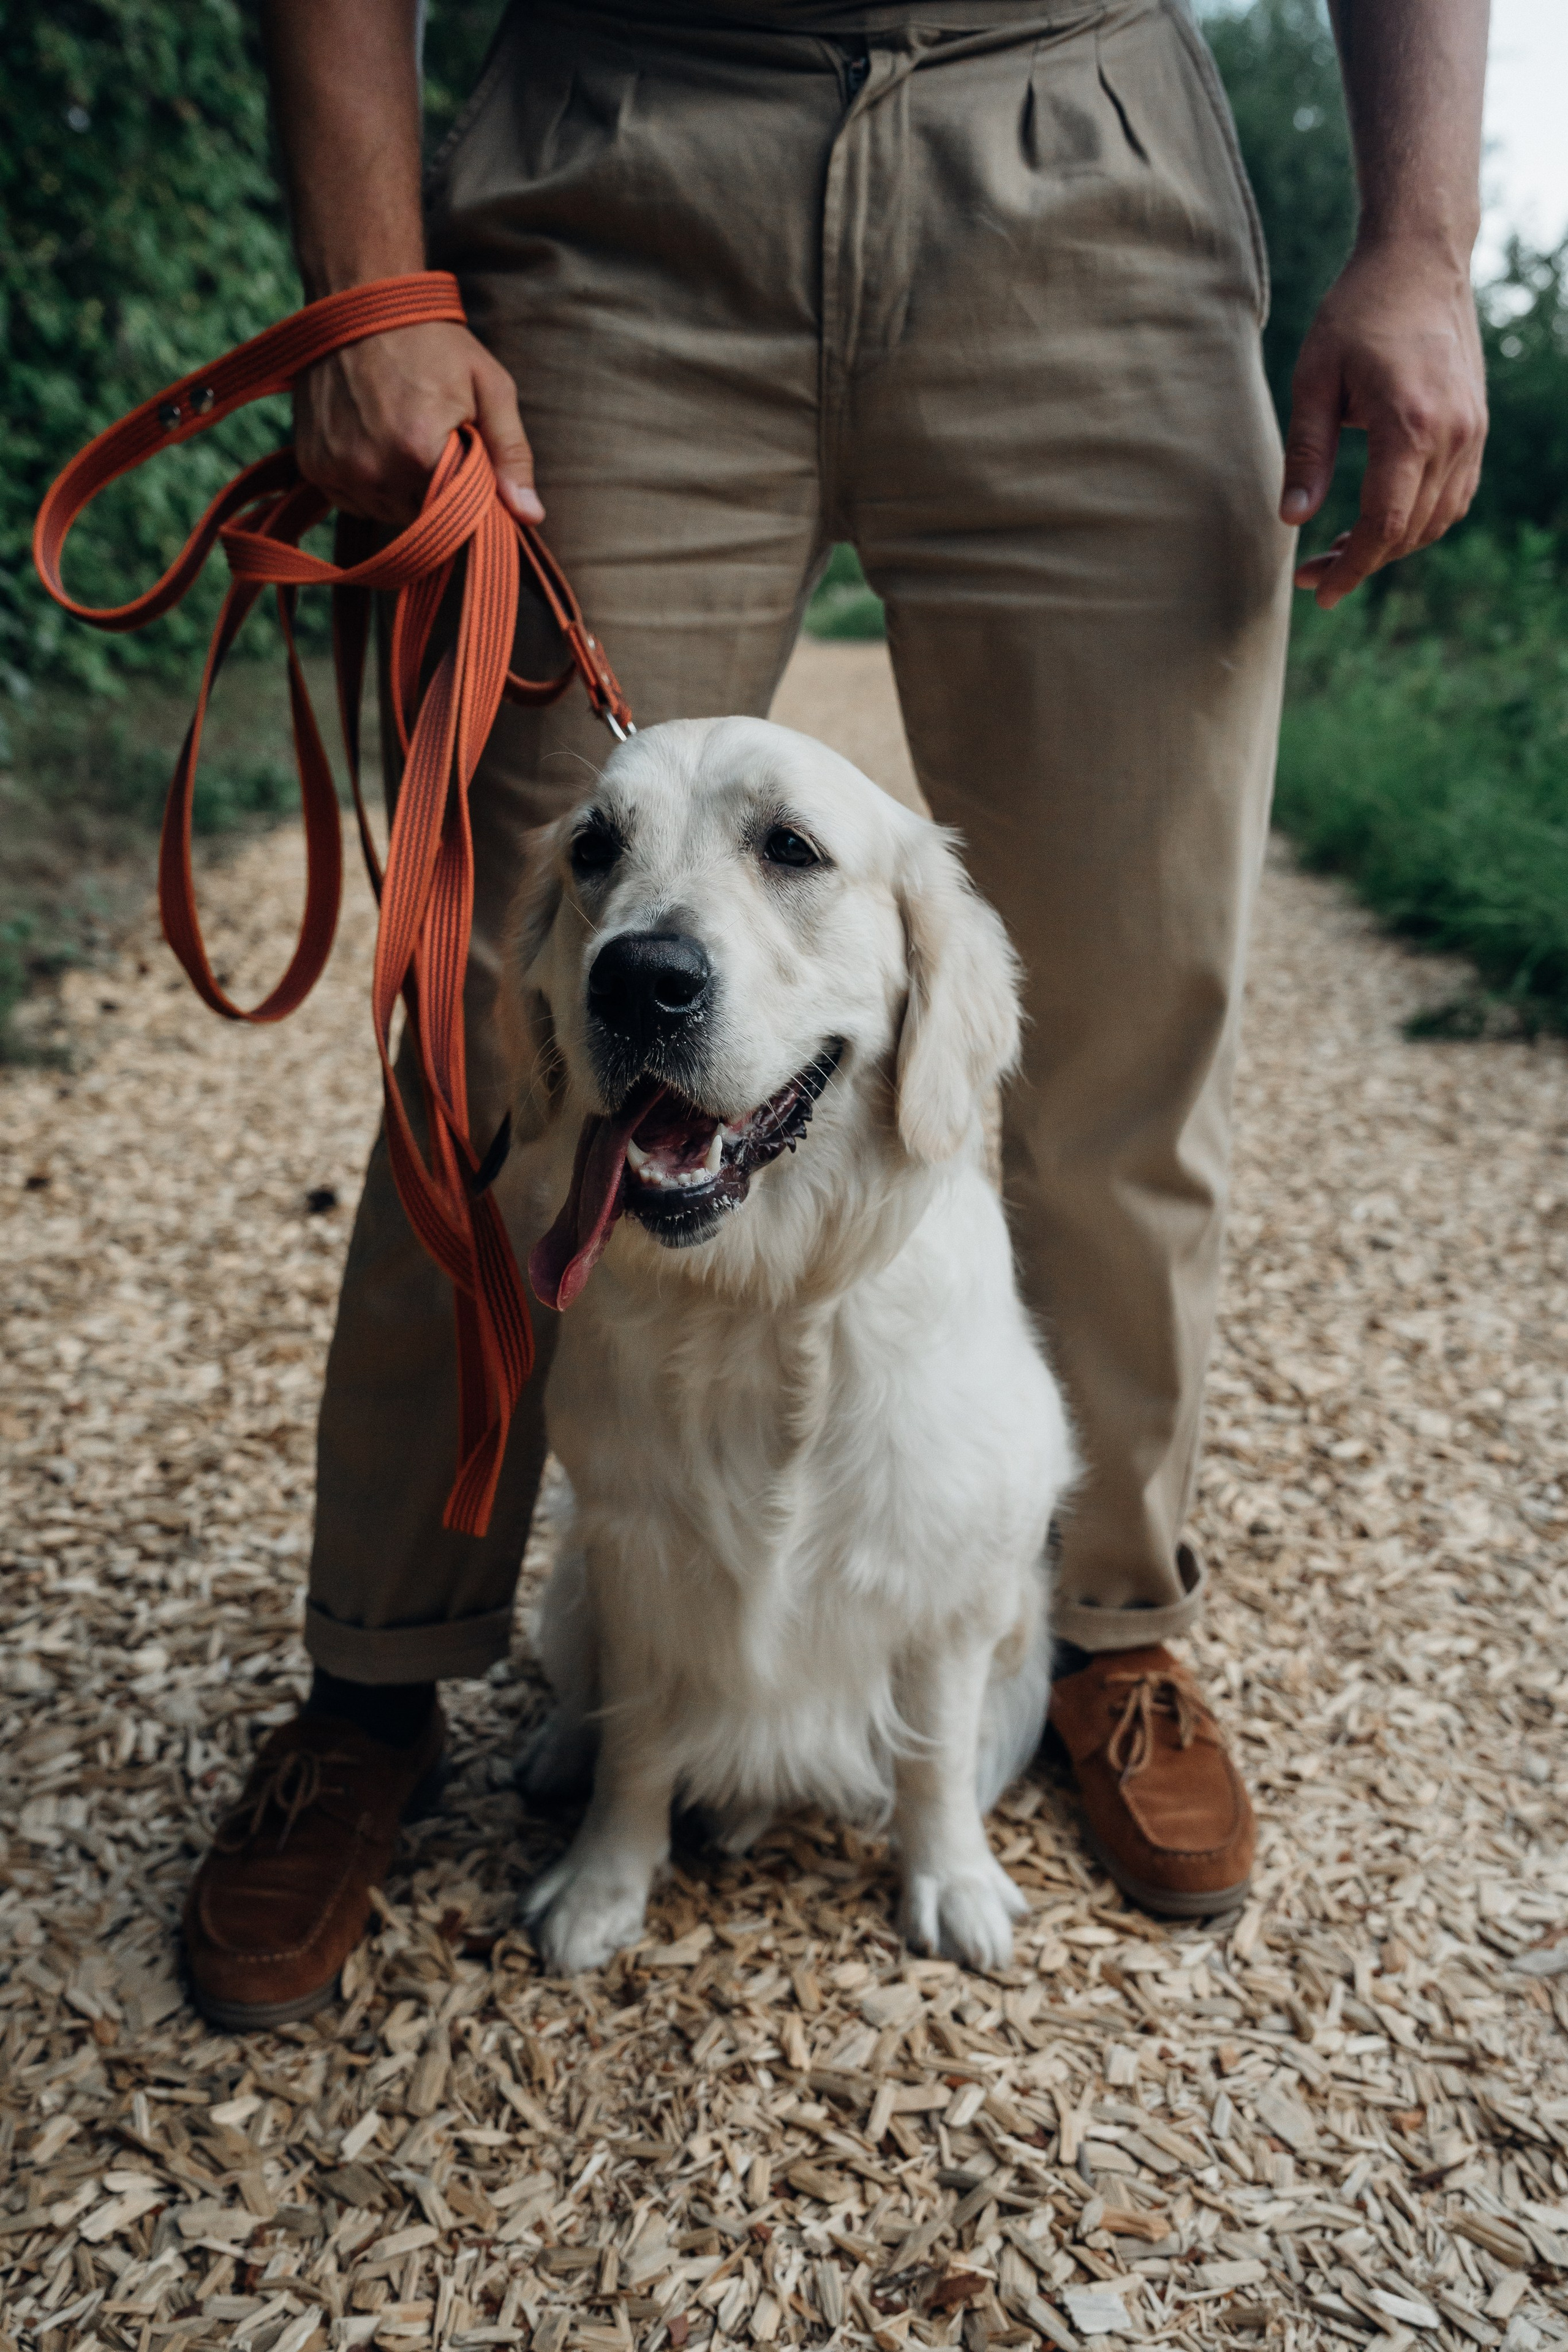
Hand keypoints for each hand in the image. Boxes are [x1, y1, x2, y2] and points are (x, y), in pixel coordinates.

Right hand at [292, 319, 543, 528]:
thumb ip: (511, 455)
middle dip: (432, 493)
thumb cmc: (433, 342)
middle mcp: (372, 470)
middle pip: (418, 518)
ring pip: (383, 513)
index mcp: (418, 452)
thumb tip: (530, 516)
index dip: (465, 495)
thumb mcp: (489, 388)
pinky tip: (374, 445)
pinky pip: (350, 501)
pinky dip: (366, 485)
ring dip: (399, 492)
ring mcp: (336, 470)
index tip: (466, 464)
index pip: (455, 516)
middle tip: (433, 442)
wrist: (361, 303)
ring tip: (402, 439)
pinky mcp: (312, 466)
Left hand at [1280, 237, 1486, 608]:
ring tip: (1341, 549)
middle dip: (1361, 562)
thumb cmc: (1357, 313)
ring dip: (1390, 546)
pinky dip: (1418, 521)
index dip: (1351, 565)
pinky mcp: (1476, 427)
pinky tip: (1380, 521)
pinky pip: (1453, 497)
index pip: (1385, 523)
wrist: (1419, 261)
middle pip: (1410, 531)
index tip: (1319, 591)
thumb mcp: (1314, 380)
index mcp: (1410, 425)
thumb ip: (1307, 453)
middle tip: (1313, 573)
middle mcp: (1453, 434)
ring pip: (1435, 521)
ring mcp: (1472, 432)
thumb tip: (1292, 520)